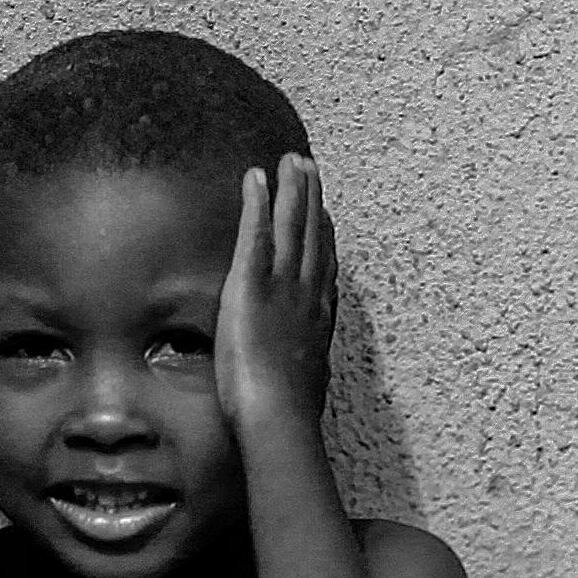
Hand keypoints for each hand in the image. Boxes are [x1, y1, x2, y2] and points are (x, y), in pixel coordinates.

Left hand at [217, 153, 337, 441]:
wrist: (279, 416)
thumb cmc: (288, 415)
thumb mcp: (303, 390)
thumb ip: (302, 375)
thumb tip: (302, 387)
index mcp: (316, 319)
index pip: (321, 268)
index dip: (323, 237)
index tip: (324, 215)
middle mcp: (306, 294)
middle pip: (311, 236)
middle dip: (311, 200)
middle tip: (310, 169)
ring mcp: (282, 286)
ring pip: (290, 226)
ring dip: (293, 190)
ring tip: (292, 161)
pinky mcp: (252, 283)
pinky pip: (255, 234)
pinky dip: (258, 203)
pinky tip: (257, 176)